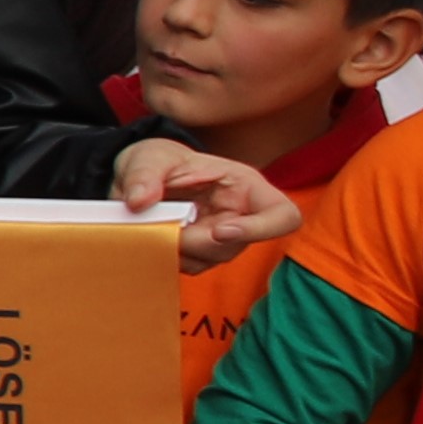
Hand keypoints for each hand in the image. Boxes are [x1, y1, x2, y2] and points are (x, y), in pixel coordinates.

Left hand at [114, 131, 299, 270]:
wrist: (141, 178)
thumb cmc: (159, 161)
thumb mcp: (149, 157)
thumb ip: (144, 175)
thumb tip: (139, 201)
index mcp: (245, 186)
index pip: (283, 216)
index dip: (262, 229)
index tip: (220, 231)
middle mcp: (242, 216)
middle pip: (236, 246)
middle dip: (194, 241)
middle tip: (159, 224)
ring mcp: (223, 238)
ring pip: (210, 260)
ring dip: (178, 249)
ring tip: (152, 222)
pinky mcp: (200, 253)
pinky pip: (189, 266)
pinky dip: (167, 256)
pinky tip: (152, 235)